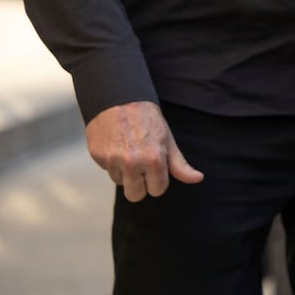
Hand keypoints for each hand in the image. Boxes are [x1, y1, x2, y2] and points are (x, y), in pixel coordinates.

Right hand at [86, 101, 203, 201]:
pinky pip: (107, 170)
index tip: (157, 170)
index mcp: (153, 160)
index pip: (157, 190)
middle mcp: (132, 163)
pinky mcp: (97, 157)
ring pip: (120, 182)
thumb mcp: (168, 140)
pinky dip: (112, 162)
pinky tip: (117, 146)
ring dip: (125, 172)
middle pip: (135, 196)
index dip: (158, 181)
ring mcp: (112, 161)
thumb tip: (197, 178)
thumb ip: (180, 164)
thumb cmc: (147, 119)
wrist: (120, 99)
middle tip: (142, 168)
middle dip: (140, 185)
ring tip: (129, 150)